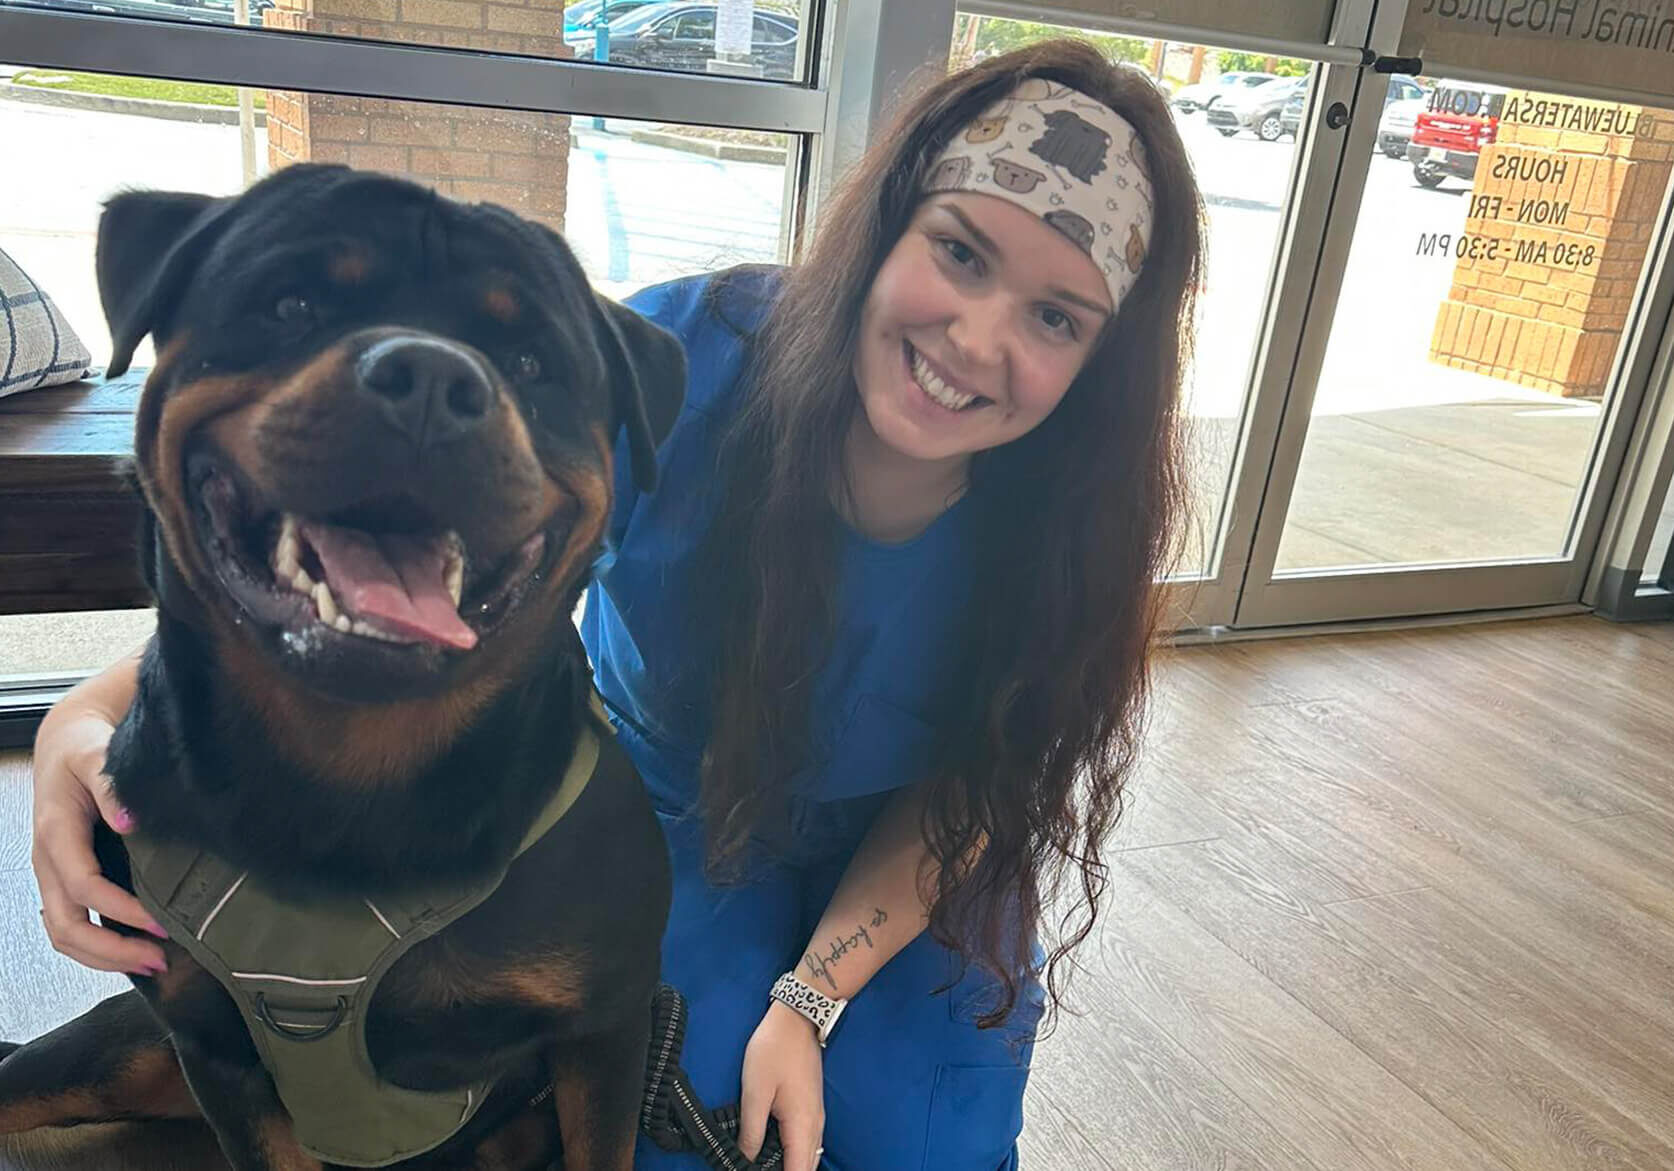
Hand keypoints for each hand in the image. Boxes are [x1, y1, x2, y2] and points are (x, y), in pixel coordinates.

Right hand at [32, 711, 167, 973]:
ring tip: (150, 962)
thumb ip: (111, 786)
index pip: (84, 886)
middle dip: (110, 950)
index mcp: (56, 834)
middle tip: (159, 959)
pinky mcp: (63, 877)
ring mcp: (52, 874)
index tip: (161, 923)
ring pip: (62, 933)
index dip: (120, 910)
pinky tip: (131, 949)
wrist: (66, 742)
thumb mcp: (96, 755)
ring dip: (103, 955)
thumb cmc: (84, 748)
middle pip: (66, 925)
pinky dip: (96, 945)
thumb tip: (128, 822)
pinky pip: (70, 923)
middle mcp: (48, 861)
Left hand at [738, 999, 823, 1170]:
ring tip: (761, 1166)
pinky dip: (793, 1155)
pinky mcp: (811, 1108)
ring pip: (808, 1157)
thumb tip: (745, 1160)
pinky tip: (772, 1152)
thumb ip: (751, 1131)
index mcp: (801, 1125)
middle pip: (806, 1169)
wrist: (797, 1019)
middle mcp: (815, 1126)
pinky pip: (806, 1143)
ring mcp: (816, 1117)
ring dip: (790, 1166)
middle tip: (754, 1170)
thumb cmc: (774, 1051)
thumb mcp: (755, 1091)